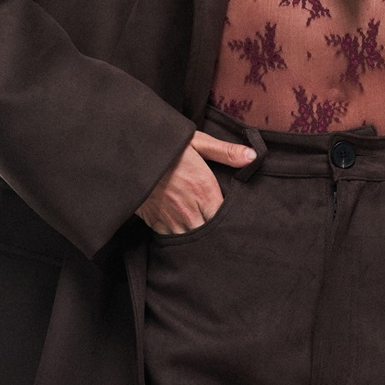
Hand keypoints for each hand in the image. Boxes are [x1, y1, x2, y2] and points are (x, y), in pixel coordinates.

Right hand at [136, 130, 256, 234]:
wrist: (131, 155)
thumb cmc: (167, 147)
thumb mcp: (198, 142)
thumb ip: (226, 152)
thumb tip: (253, 156)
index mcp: (204, 191)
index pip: (225, 219)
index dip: (230, 221)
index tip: (233, 221)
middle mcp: (190, 211)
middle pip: (210, 235)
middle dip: (216, 235)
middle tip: (221, 233)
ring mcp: (171, 220)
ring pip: (191, 242)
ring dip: (197, 239)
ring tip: (203, 233)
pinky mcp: (155, 224)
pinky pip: (171, 240)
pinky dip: (178, 238)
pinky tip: (183, 232)